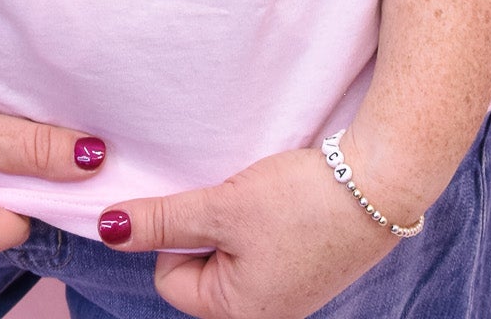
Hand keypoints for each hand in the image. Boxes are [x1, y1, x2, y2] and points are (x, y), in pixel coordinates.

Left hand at [96, 138, 404, 318]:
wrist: (382, 184)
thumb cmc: (302, 201)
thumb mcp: (222, 207)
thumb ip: (163, 220)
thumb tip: (109, 229)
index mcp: (239, 314)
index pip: (168, 278)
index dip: (176, 234)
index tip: (209, 206)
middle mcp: (265, 313)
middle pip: (199, 266)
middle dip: (206, 226)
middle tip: (235, 197)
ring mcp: (289, 291)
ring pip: (230, 251)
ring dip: (233, 218)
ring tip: (261, 196)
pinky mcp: (308, 266)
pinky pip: (261, 245)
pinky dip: (260, 218)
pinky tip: (281, 198)